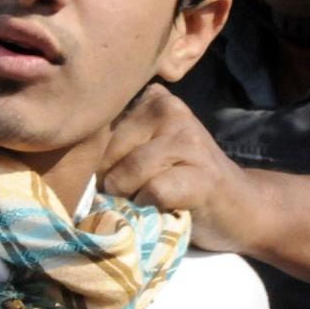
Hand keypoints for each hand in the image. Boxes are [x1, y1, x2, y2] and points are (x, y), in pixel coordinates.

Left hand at [100, 85, 266, 252]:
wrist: (241, 208)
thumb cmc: (184, 182)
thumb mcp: (150, 149)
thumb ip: (118, 143)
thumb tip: (68, 163)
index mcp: (154, 100)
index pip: (98, 129)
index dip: (97, 161)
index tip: (113, 175)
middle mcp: (171, 110)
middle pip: (109, 153)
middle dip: (113, 182)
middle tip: (138, 194)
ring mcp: (188, 141)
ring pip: (128, 172)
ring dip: (132, 198)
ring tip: (152, 200)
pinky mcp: (201, 176)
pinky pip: (153, 192)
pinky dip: (151, 208)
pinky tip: (169, 207)